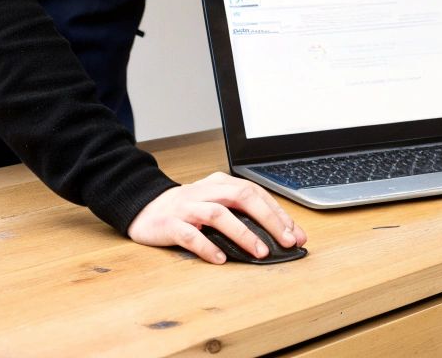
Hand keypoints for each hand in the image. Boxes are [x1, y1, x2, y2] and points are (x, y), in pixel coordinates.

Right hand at [126, 172, 307, 263]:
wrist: (145, 208)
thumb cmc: (189, 209)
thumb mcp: (217, 204)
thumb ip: (244, 215)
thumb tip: (279, 234)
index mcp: (221, 183)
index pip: (256, 193)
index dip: (278, 213)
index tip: (296, 234)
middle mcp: (206, 191)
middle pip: (243, 197)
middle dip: (269, 219)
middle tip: (286, 241)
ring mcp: (188, 207)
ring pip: (218, 214)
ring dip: (243, 233)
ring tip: (260, 252)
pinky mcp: (170, 224)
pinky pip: (190, 235)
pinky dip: (207, 247)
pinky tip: (221, 259)